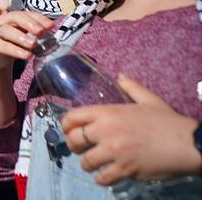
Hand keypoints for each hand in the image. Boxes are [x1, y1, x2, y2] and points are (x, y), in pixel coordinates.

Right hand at [0, 9, 53, 71]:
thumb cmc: (11, 43)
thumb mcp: (24, 37)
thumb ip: (36, 36)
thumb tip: (55, 38)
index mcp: (15, 18)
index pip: (28, 14)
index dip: (39, 18)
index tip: (51, 26)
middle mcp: (4, 21)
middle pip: (16, 17)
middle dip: (30, 23)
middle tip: (41, 31)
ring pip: (8, 31)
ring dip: (21, 37)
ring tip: (33, 44)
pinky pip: (3, 46)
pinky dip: (16, 51)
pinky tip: (26, 55)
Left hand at [62, 75, 201, 184]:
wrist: (190, 144)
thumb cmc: (169, 122)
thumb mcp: (149, 100)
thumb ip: (131, 87)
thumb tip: (120, 76)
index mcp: (108, 113)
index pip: (72, 117)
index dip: (66, 126)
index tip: (68, 131)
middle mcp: (107, 131)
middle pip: (74, 140)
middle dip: (74, 146)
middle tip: (81, 150)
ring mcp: (115, 152)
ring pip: (86, 162)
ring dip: (89, 165)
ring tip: (95, 164)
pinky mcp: (125, 169)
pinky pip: (102, 178)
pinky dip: (102, 179)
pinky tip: (107, 175)